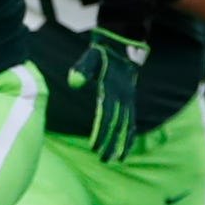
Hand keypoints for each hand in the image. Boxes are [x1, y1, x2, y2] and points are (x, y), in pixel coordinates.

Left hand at [69, 28, 146, 163]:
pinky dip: (130, 136)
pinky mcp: (130, 101)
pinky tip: (126, 148)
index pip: (106, 116)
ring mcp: (129, 100)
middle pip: (117, 126)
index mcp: (112, 90)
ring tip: (117, 160)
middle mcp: (123, 98)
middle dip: (111, 144)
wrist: (123, 44)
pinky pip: (132, 122)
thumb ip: (82, 69)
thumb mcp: (91, 56)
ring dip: (122, 144)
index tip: (94, 147)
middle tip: (104, 160)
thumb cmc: (102, 52)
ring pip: (127, 126)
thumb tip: (72, 82)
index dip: (101, 132)